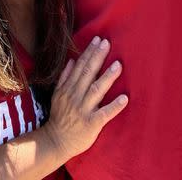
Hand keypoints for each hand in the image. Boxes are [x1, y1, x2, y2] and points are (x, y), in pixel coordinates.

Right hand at [43, 36, 127, 160]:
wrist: (56, 140)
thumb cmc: (59, 116)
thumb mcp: (57, 94)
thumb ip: (64, 77)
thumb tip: (72, 60)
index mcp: (67, 88)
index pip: (80, 66)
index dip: (89, 52)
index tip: (97, 40)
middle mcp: (75, 96)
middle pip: (87, 73)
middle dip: (97, 57)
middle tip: (107, 43)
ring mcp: (83, 110)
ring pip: (96, 90)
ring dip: (107, 77)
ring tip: (118, 65)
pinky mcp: (92, 123)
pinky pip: (105, 113)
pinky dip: (114, 106)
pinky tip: (125, 98)